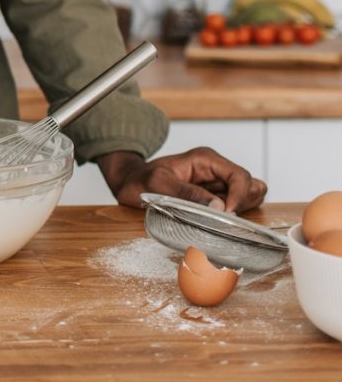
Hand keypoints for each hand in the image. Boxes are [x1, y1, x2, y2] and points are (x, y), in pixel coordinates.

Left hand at [95, 147, 267, 213]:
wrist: (130, 183)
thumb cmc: (141, 180)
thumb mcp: (159, 183)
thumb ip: (187, 193)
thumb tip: (218, 207)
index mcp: (205, 159)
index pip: (240, 175)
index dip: (240, 196)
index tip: (227, 215)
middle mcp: (215, 169)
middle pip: (251, 185)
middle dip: (242, 204)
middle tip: (224, 220)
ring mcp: (216, 183)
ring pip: (249, 196)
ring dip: (241, 210)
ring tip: (219, 220)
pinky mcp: (214, 197)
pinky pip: (237, 206)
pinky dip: (234, 216)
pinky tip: (216, 222)